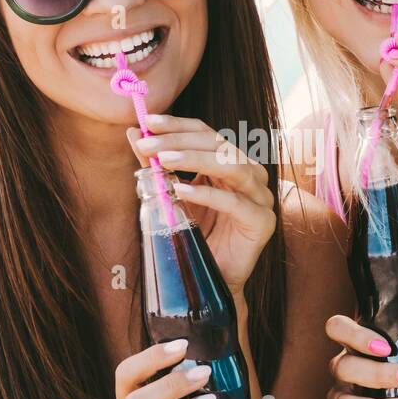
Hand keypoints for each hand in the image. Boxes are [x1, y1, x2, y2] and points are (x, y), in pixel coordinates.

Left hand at [129, 115, 275, 292]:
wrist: (209, 276)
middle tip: (148, 145)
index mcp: (232, 162)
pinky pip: (235, 203)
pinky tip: (182, 191)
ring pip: (231, 167)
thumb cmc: (195, 233)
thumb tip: (135, 133)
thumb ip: (159, 164)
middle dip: (180, 142)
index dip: (178, 125)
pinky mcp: (262, 222)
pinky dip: (208, 195)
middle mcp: (250, 174)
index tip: (148, 121)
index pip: (206, 132)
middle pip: (218, 145)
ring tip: (163, 162)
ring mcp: (260, 197)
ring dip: (194, 160)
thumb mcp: (173, 192)